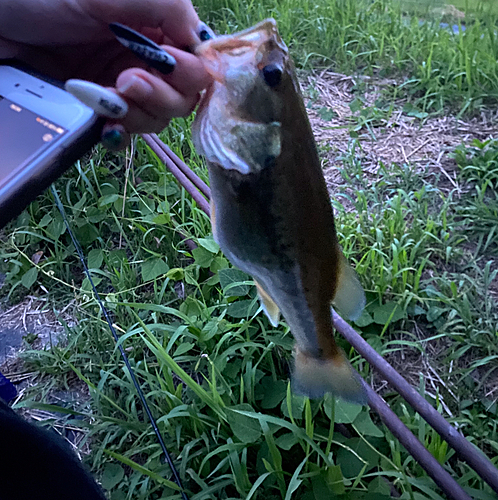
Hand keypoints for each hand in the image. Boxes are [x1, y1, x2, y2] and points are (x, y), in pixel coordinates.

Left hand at [0, 0, 211, 141]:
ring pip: (158, 118)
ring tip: (105, 97)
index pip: (198, 61)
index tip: (168, 68)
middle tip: (127, 81)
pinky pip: (126, 129)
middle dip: (161, 96)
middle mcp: (145, 55)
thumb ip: (167, 7)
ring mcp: (122, 83)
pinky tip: (106, 126)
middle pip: (184, 96)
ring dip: (138, 114)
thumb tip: (204, 43)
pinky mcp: (100, 105)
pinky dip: (119, 131)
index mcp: (155, 24)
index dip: (190, 72)